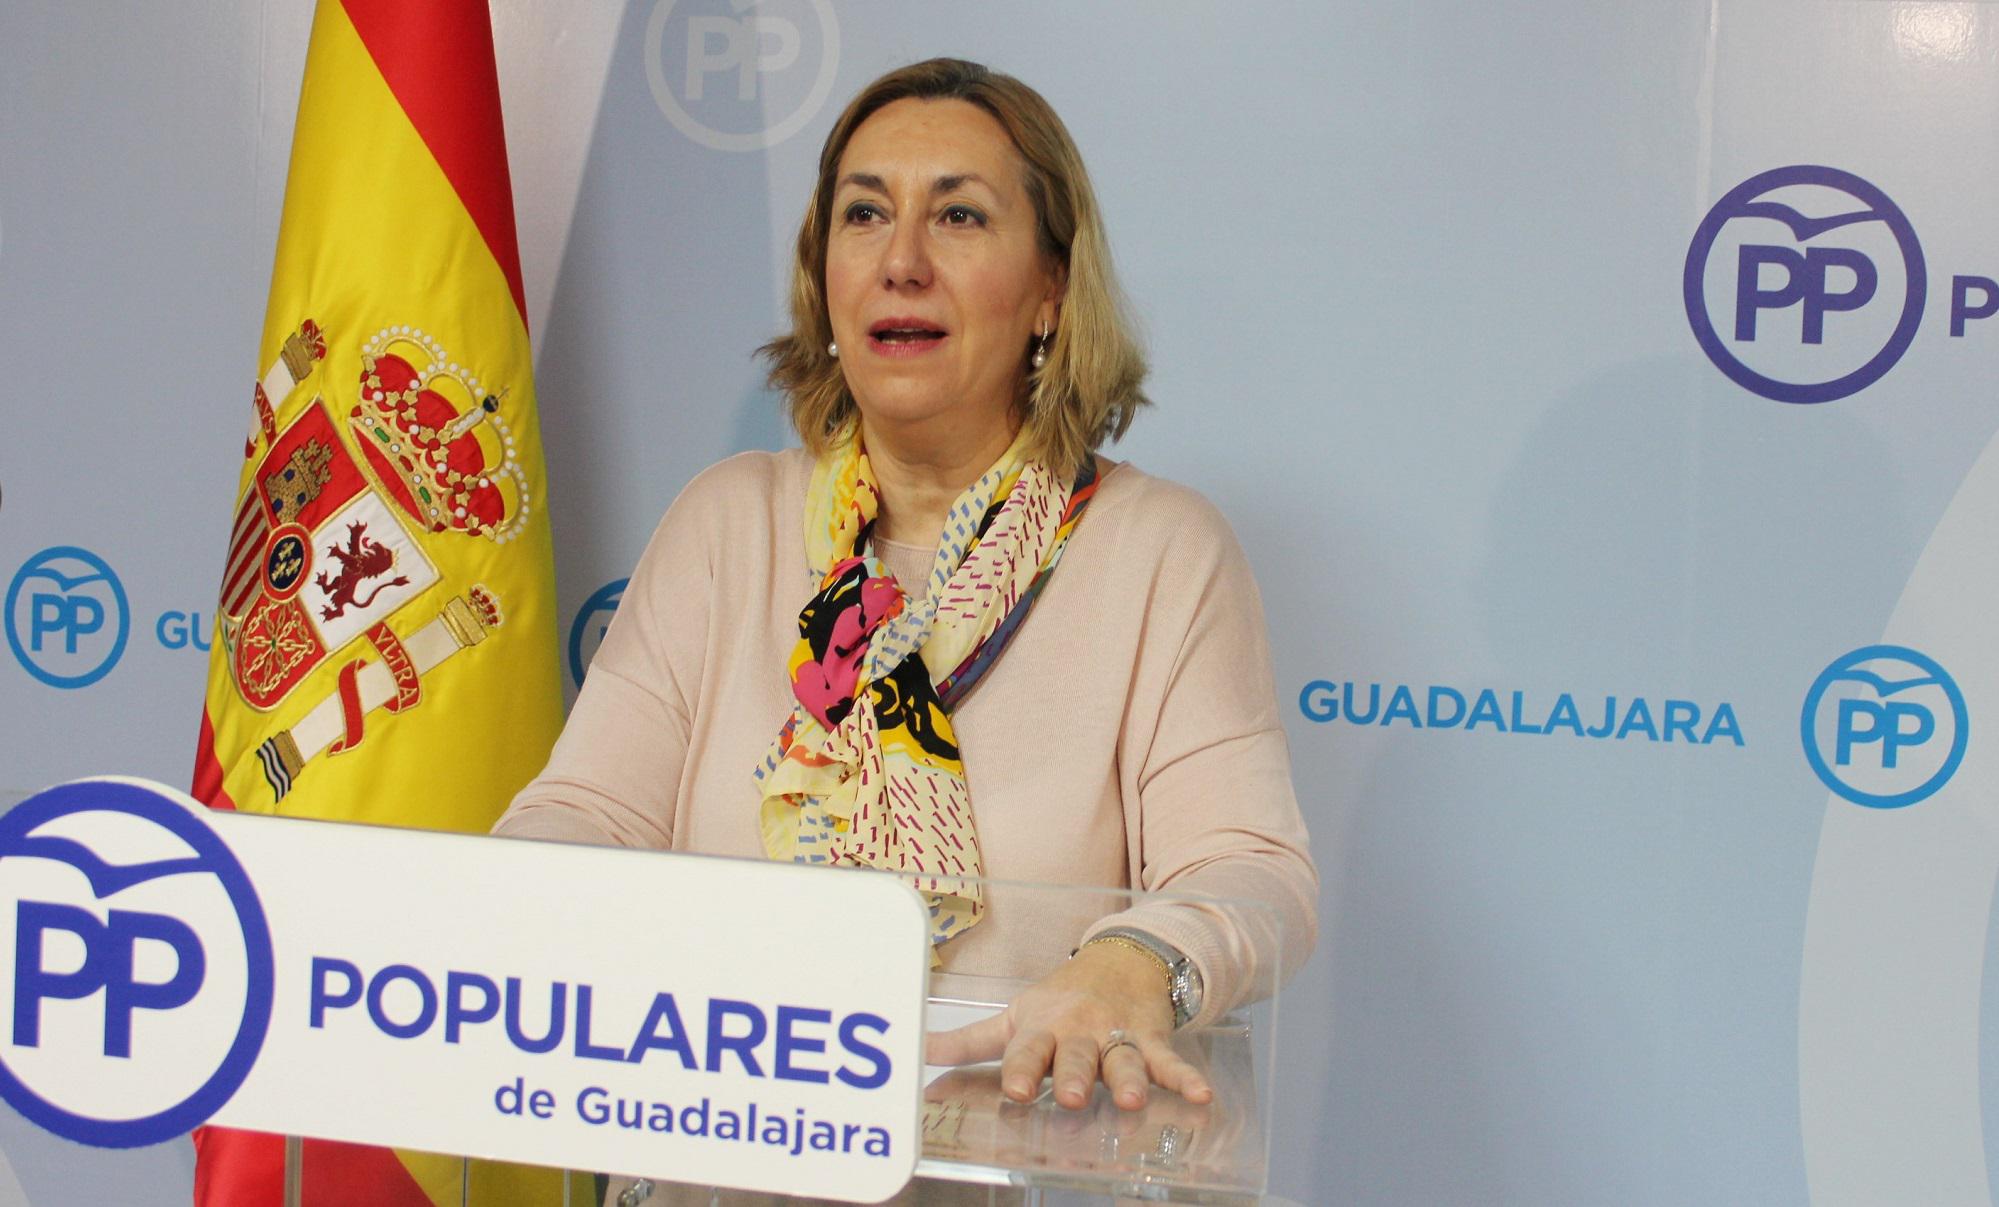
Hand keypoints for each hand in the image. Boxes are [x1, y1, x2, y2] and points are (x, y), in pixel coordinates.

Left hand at [924, 942, 1213, 1110]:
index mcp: (1042, 1028)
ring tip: (1133, 1100)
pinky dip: (1186, 1078)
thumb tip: (918, 1053)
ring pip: (1123, 1060)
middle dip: (1075, 1076)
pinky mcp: (1150, 1039)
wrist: (1121, 959)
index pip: (1028, 1052)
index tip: (1017, 1090)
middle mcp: (1080, 1033)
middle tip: (1074, 1096)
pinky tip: (1201, 1096)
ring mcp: (1117, 1036)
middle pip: (1077, 1058)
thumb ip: (968, 1042)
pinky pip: (1169, 1061)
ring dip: (1129, 1080)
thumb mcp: (1014, 1016)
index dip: (1023, 1070)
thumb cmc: (1058, 1000)